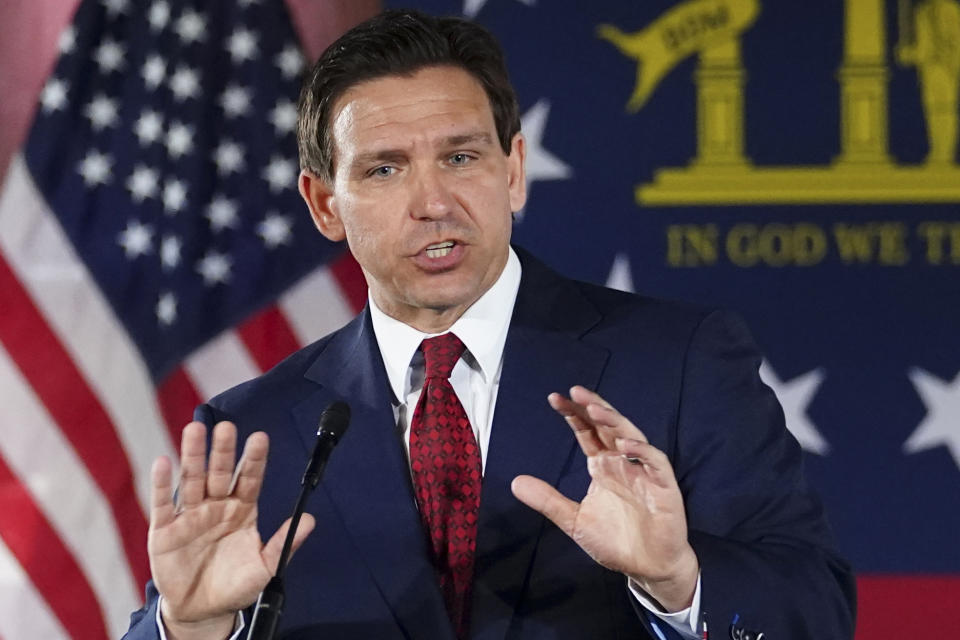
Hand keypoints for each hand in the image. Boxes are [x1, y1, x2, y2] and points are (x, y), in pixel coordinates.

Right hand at [149, 422, 314, 639]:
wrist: (202, 610)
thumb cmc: (236, 585)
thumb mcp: (265, 567)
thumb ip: (284, 543)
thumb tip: (310, 520)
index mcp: (242, 510)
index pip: (249, 479)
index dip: (254, 459)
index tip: (260, 437)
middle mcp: (216, 505)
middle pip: (220, 472)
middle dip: (223, 450)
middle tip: (227, 427)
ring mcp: (191, 515)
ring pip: (191, 479)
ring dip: (193, 455)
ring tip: (195, 430)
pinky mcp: (165, 530)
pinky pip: (163, 503)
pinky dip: (161, 483)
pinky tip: (162, 461)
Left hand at [511, 386, 697, 611]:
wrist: (648, 567)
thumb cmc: (615, 541)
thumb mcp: (574, 520)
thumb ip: (548, 500)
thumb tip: (514, 482)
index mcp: (603, 466)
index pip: (587, 432)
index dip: (573, 414)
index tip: (554, 398)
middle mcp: (622, 463)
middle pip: (608, 426)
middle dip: (592, 407)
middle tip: (574, 391)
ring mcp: (644, 471)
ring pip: (631, 435)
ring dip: (614, 421)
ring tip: (595, 409)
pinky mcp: (663, 486)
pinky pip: (654, 461)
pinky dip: (641, 451)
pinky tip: (624, 445)